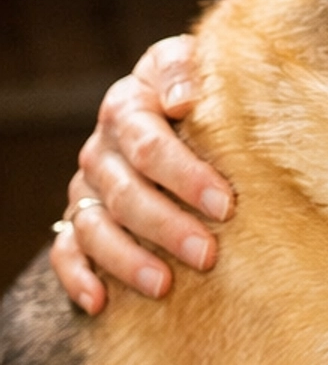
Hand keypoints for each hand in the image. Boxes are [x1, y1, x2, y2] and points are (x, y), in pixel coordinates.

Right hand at [49, 35, 234, 313]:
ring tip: (164, 286)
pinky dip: (77, 278)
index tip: (226, 205)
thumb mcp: (197, 62)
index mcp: (127, 107)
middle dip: (166, 226)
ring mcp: (86, 187)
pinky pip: (65, 251)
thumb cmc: (198, 88)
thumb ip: (188, 70)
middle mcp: (101, 149)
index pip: (149, 145)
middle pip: (125, 193)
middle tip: (207, 254)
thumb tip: (183, 99)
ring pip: (95, 227)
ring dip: (127, 260)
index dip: (186, 176)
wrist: (176, 102)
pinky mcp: (78, 219)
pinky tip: (100, 303)